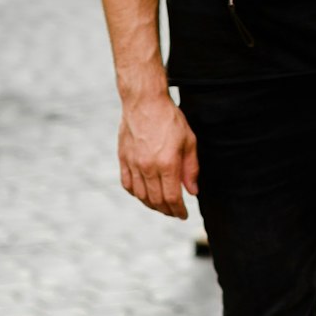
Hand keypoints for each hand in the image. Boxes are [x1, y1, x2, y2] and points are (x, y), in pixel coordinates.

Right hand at [117, 92, 199, 219]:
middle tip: (174, 212)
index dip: (179, 211)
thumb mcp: (189, 141)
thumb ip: (190, 168)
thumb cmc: (169, 118)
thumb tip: (192, 191)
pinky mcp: (123, 158)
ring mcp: (133, 164)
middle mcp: (148, 167)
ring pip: (141, 196)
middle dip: (167, 210)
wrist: (144, 101)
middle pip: (157, 200)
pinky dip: (136, 194)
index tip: (183, 215)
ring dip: (152, 205)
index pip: (172, 198)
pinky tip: (144, 194)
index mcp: (167, 163)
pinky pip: (127, 184)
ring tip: (160, 205)